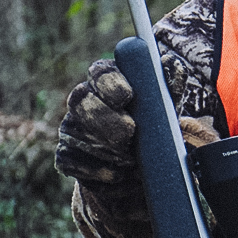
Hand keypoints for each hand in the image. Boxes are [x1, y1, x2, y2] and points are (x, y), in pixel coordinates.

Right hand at [55, 53, 186, 185]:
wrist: (139, 170)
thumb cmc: (151, 128)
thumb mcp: (163, 109)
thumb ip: (167, 87)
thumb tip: (170, 63)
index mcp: (106, 82)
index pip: (100, 72)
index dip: (110, 82)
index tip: (127, 95)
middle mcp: (83, 101)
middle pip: (81, 99)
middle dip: (105, 116)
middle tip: (130, 131)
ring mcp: (71, 128)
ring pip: (76, 131)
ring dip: (105, 147)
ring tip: (131, 159)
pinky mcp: (67, 156)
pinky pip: (73, 161)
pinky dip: (98, 170)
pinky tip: (118, 175)